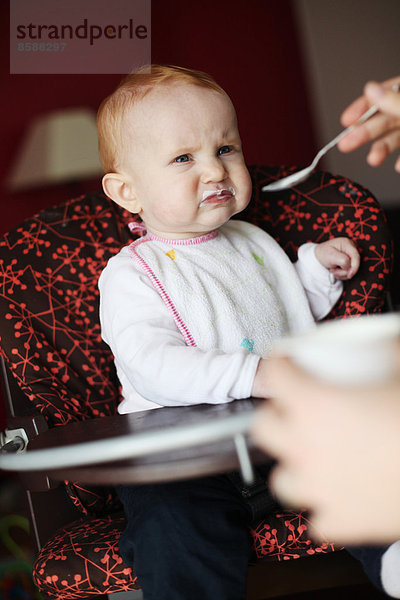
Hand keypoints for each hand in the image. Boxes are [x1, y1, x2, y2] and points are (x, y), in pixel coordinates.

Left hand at [250, 353, 399, 543]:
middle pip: (262, 427)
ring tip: (315, 456)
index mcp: (314, 405)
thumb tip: (388, 341)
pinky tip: (341, 495)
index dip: (279, 363)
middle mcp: (305, 448)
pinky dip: (325, 507)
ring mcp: (320, 489)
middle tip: (297, 409)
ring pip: (282, 479)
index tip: (286, 363)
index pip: (275, 375)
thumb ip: (390, 348)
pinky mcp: (342, 523)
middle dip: (276, 415)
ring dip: (294, 465)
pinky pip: (317, 520)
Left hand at [314, 237, 359, 279]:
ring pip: (352, 269)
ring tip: (333, 269)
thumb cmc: (323, 254)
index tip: (349, 275)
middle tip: (333, 270)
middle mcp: (351, 248)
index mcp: (347, 243)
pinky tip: (336, 270)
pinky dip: (342, 274)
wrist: (318, 257)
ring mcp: (351, 255)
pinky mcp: (350, 261)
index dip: (354, 267)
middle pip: (354, 264)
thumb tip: (350, 267)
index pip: (356, 256)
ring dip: (342, 273)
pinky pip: (349, 271)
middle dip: (344, 271)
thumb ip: (343, 260)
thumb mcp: (331, 256)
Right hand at [338, 76, 399, 171]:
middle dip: (364, 132)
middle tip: (346, 144)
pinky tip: (397, 166)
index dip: (363, 106)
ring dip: (381, 148)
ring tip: (373, 160)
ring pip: (395, 136)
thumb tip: (371, 89)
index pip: (383, 92)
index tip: (347, 120)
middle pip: (385, 118)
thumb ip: (394, 101)